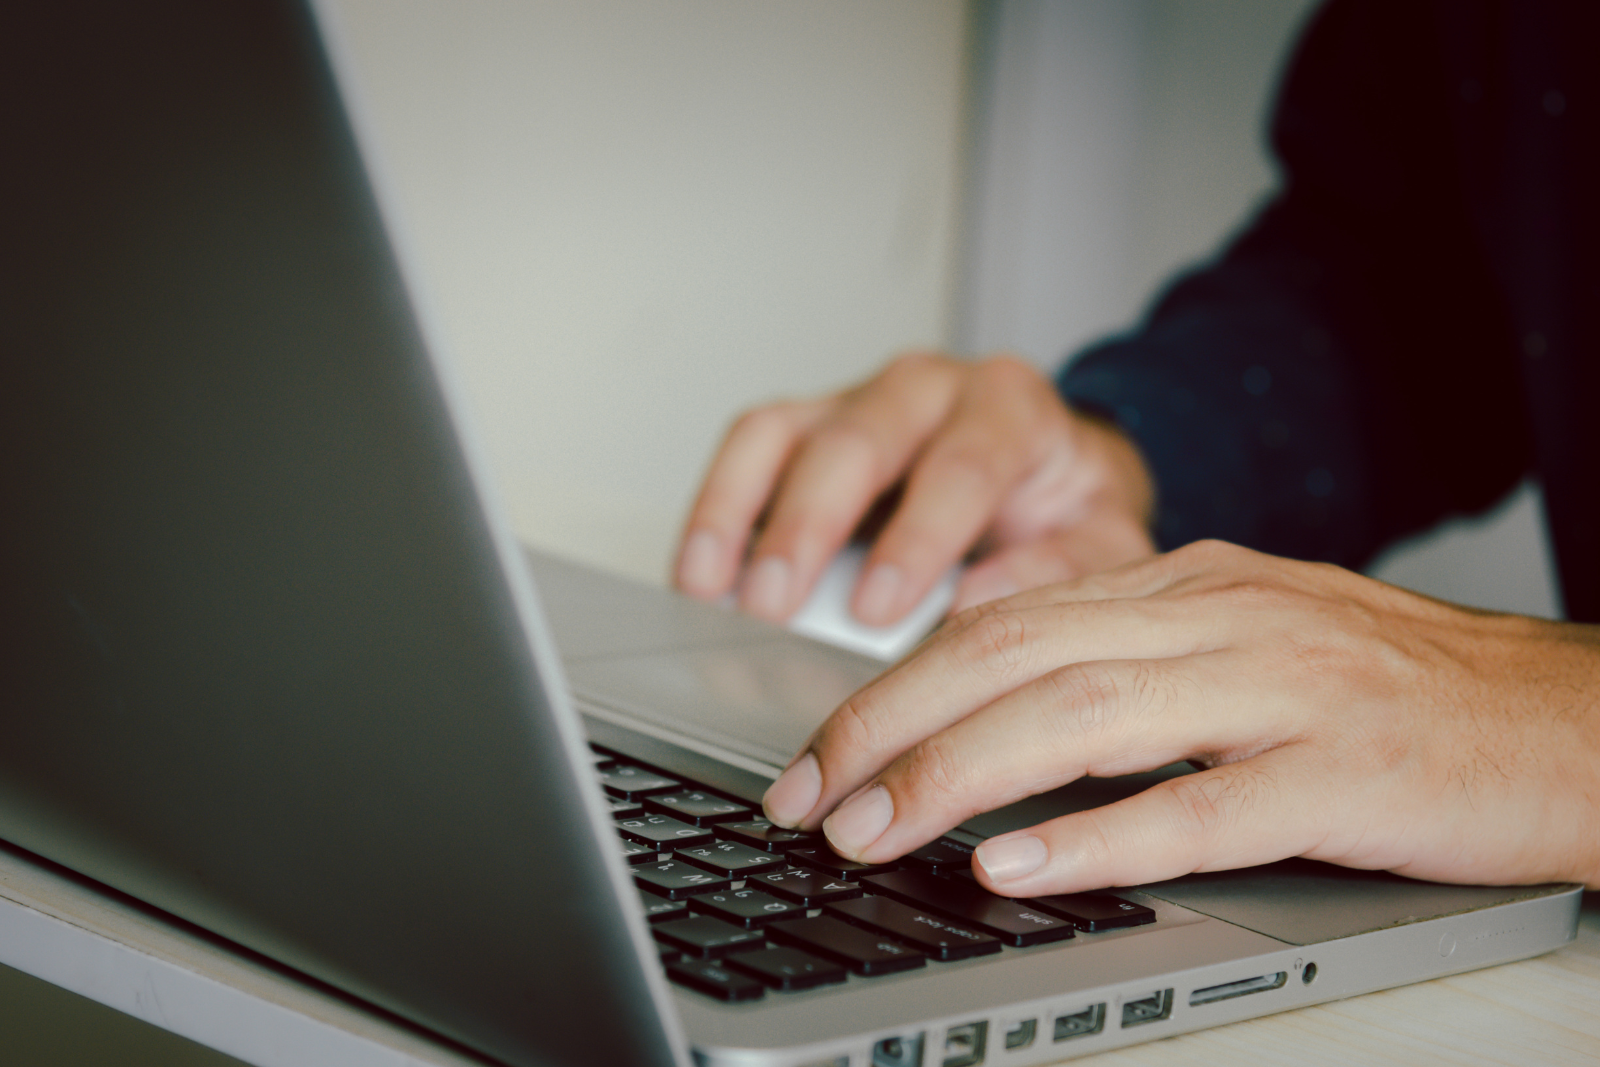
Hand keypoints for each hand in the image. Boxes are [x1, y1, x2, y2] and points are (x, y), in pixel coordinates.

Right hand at [673, 352, 1156, 624]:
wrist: (1052, 471)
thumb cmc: (1067, 510)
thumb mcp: (1101, 542)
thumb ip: (1060, 569)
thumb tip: (979, 602)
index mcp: (1010, 407)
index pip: (960, 464)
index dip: (916, 539)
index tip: (877, 608)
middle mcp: (928, 388)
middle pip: (857, 443)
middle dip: (809, 530)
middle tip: (778, 609)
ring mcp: (860, 399)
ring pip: (785, 434)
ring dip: (742, 514)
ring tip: (715, 591)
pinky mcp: (811, 423)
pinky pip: (750, 448)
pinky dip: (717, 507)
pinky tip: (699, 570)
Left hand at [760, 540, 1599, 892]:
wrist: (1564, 719)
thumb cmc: (1390, 694)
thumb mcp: (1240, 643)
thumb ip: (1126, 660)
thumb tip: (988, 705)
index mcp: (1185, 585)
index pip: (1001, 621)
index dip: (893, 685)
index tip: (820, 751)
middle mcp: (1219, 618)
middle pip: (1013, 657)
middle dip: (889, 726)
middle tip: (808, 798)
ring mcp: (1282, 691)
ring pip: (1083, 718)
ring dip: (958, 779)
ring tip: (874, 831)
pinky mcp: (1341, 773)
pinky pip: (1197, 805)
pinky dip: (1095, 836)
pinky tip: (1017, 866)